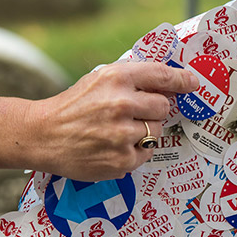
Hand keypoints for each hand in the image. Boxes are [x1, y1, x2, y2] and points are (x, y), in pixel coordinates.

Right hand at [27, 61, 197, 180]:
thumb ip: (132, 80)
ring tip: (117, 131)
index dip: (182, 80)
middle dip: (154, 111)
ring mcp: (122, 134)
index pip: (162, 76)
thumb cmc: (74, 106)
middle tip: (133, 114)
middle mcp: (122, 104)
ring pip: (156, 131)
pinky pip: (146, 152)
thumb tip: (170, 85)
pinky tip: (114, 146)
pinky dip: (135, 151)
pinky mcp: (122, 160)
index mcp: (116, 78)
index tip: (194, 83)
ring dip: (144, 132)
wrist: (43, 135)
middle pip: (163, 107)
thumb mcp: (98, 80)